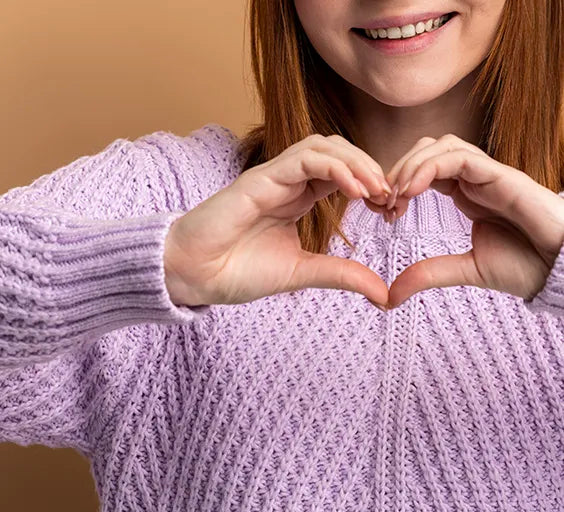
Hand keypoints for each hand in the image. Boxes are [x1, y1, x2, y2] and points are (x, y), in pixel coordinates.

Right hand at [164, 134, 393, 307]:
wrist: (193, 275)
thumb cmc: (236, 272)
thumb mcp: (302, 273)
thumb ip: (341, 275)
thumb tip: (385, 293)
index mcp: (297, 198)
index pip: (343, 173)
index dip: (372, 183)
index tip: (391, 209)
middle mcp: (287, 181)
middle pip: (338, 150)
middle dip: (370, 167)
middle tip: (391, 197)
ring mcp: (272, 177)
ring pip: (323, 145)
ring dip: (356, 161)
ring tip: (376, 190)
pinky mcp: (259, 178)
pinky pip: (304, 158)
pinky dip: (335, 167)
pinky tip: (355, 191)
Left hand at [380, 134, 563, 309]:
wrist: (562, 269)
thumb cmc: (526, 266)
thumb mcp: (465, 271)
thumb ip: (428, 275)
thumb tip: (390, 296)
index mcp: (465, 193)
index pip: (423, 170)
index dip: (397, 184)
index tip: (384, 212)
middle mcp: (475, 178)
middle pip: (427, 149)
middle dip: (398, 170)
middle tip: (384, 202)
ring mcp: (489, 174)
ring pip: (442, 146)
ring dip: (411, 166)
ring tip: (397, 196)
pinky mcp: (502, 176)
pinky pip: (461, 156)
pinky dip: (430, 167)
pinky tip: (413, 191)